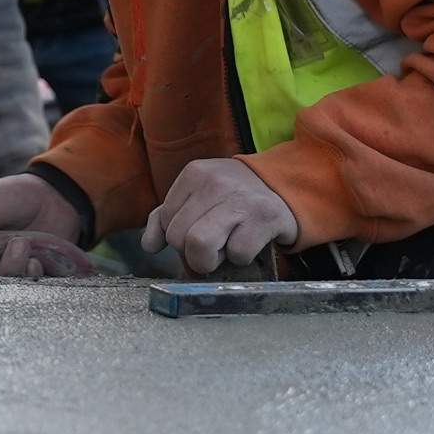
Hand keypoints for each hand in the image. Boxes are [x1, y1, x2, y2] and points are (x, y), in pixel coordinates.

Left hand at [140, 158, 298, 275]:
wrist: (283, 188)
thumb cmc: (232, 199)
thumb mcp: (197, 197)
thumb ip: (166, 217)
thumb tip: (150, 245)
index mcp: (193, 174)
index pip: (164, 222)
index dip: (178, 238)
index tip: (198, 232)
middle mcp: (215, 182)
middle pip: (179, 237)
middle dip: (193, 252)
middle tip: (214, 245)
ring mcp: (240, 199)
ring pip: (200, 246)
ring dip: (212, 260)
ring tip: (225, 248)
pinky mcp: (264, 218)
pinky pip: (237, 254)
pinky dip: (241, 258)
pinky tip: (249, 243)